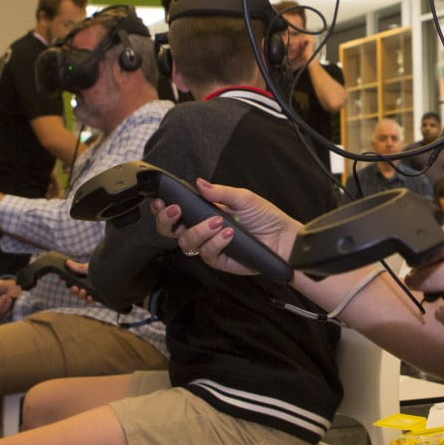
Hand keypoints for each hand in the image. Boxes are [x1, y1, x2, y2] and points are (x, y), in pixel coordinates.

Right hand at [59, 259, 100, 306]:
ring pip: (83, 297)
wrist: (115, 271)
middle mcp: (86, 286)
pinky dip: (90, 300)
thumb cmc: (101, 268)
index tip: (64, 281)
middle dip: (74, 291)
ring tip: (83, 291)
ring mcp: (92, 292)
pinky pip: (92, 301)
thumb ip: (78, 267)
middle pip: (76, 292)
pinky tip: (90, 297)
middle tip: (75, 288)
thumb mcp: (89, 267)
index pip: (72, 283)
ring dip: (81, 296)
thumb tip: (67, 262)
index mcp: (82, 279)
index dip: (68, 283)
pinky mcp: (98, 296)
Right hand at [153, 180, 298, 276]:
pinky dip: (215, 242)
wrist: (283, 238)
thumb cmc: (265, 216)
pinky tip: (229, 234)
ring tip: (218, 221)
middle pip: (171, 231)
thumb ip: (219, 192)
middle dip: (166, 221)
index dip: (162, 208)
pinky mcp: (219, 261)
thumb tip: (199, 183)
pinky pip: (207, 254)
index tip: (160, 201)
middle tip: (175, 210)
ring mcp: (209, 246)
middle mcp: (203, 230)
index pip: (177, 212)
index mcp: (204, 212)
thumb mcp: (243, 198)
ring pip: (186, 242)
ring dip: (198, 230)